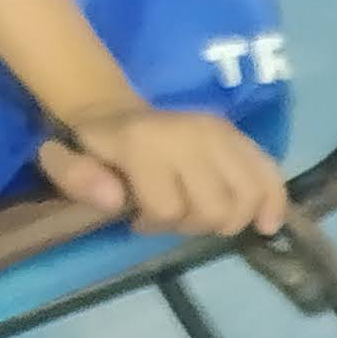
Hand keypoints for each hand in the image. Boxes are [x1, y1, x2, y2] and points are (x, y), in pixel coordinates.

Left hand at [40, 102, 292, 238]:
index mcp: (146, 143)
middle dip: (192, 225)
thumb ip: (76, 178)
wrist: (117, 113)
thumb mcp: (64, 160)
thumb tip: (114, 200)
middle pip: (214, 209)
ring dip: (227, 220)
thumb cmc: (93, 149)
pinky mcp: (240, 138)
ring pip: (244, 198)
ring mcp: (220, 134)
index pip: (169, 209)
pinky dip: (272, 202)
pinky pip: (269, 174)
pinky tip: (265, 223)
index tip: (137, 218)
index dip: (153, 224)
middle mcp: (189, 135)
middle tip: (173, 216)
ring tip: (204, 214)